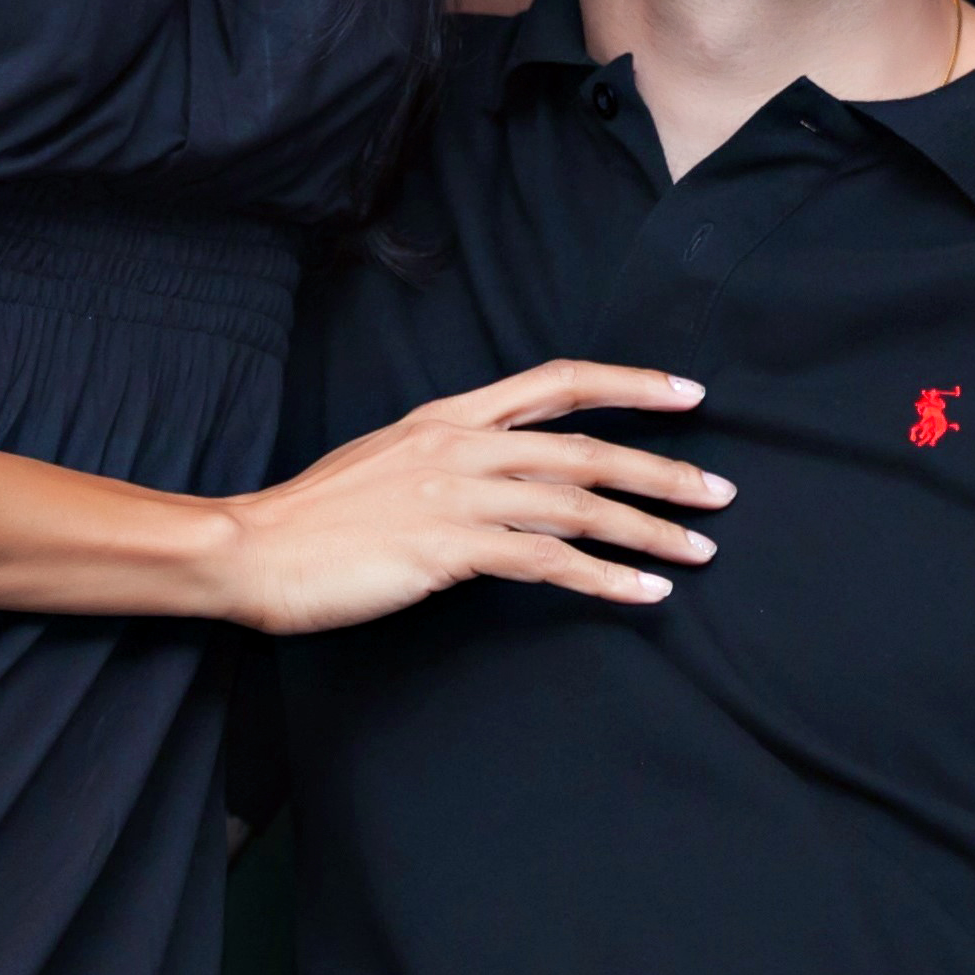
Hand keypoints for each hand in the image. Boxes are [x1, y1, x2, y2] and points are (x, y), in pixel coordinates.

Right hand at [207, 363, 730, 635]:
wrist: (252, 549)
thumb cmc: (315, 517)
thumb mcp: (389, 464)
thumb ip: (452, 461)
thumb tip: (508, 480)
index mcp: (450, 416)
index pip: (558, 382)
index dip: (631, 385)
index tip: (690, 394)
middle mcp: (462, 444)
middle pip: (588, 449)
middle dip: (664, 470)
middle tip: (722, 492)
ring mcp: (457, 494)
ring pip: (580, 504)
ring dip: (650, 530)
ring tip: (701, 550)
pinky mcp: (450, 549)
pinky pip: (548, 560)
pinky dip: (605, 577)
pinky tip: (645, 593)